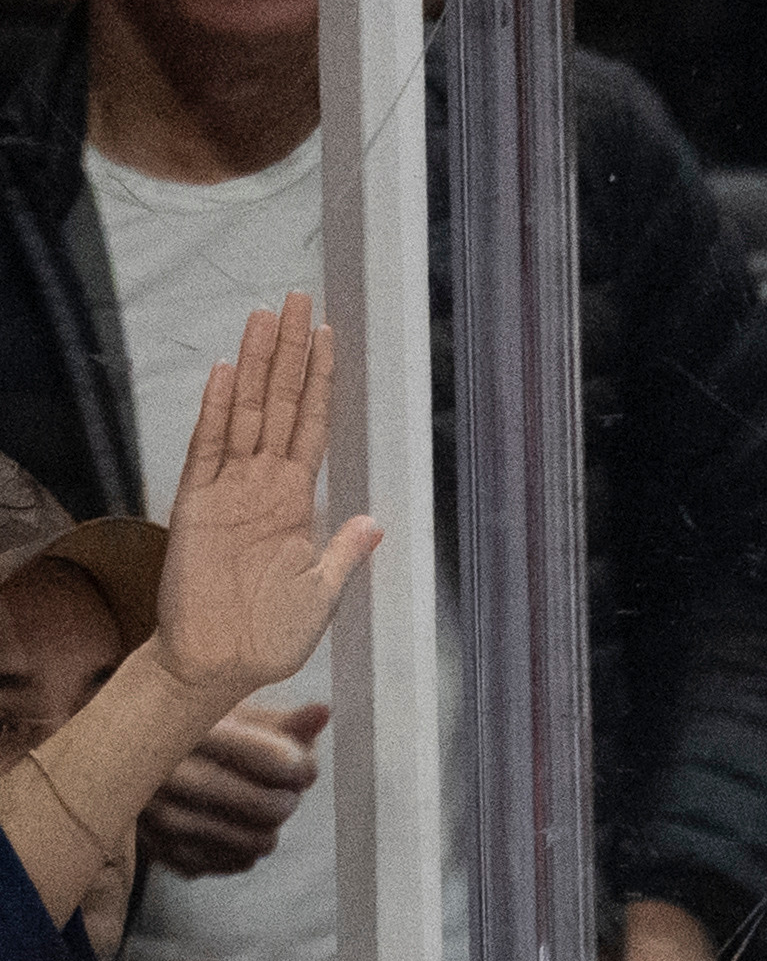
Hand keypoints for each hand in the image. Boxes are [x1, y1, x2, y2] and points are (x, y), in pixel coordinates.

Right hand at [142, 699, 319, 876]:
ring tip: (254, 805)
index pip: (278, 761)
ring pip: (258, 842)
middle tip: (281, 789)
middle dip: (287, 799)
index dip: (302, 766)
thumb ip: (281, 720)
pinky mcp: (164, 852)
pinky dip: (245, 848)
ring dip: (269, 827)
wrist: (117, 757)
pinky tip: (229, 823)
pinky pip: (236, 862)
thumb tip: (324, 712)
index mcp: (187, 731)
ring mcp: (160, 820)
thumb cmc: (189, 729)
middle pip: (271, 808)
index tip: (299, 763)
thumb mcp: (229, 712)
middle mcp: (166, 777)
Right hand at [144, 294, 376, 717]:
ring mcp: (229, 489)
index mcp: (296, 502)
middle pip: (279, 403)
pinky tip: (230, 374)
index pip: (312, 426)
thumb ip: (345, 552)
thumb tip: (375, 521)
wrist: (221, 661)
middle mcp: (263, 485)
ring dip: (258, 365)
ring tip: (266, 315)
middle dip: (290, 352)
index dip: (320, 382)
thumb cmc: (271, 633)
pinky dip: (219, 411)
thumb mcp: (323, 591)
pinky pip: (209, 448)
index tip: (329, 336)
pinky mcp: (198, 503)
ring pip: (247, 412)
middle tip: (299, 299)